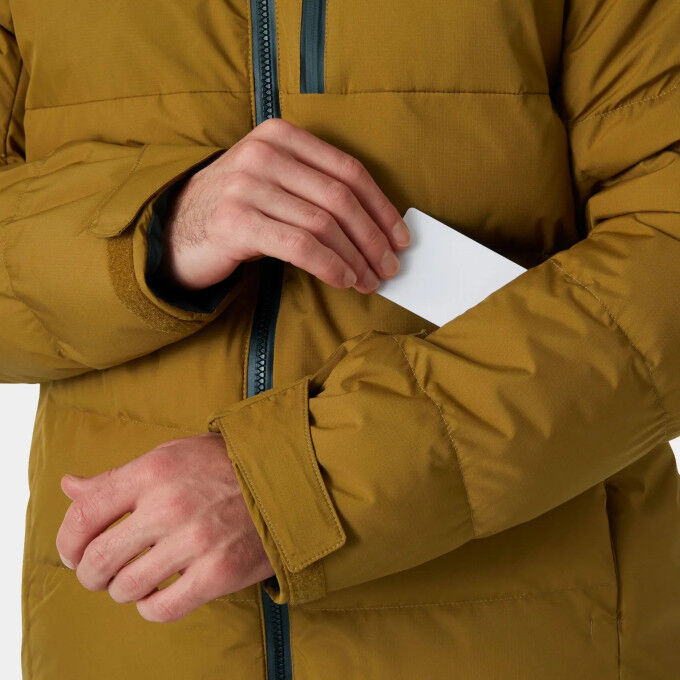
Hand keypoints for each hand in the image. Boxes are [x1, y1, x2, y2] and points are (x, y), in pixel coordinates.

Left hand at [55, 434, 272, 622]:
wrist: (287, 479)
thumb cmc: (225, 464)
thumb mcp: (171, 455)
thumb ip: (118, 476)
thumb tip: (69, 486)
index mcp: (153, 470)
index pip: (85, 513)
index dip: (68, 539)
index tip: (74, 551)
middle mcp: (169, 505)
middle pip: (99, 559)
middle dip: (91, 573)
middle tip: (101, 572)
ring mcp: (195, 541)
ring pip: (127, 587)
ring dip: (124, 589)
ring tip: (139, 578)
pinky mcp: (218, 572)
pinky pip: (162, 608)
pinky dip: (152, 607)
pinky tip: (160, 593)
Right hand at [161, 118, 410, 293]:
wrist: (176, 231)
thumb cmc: (238, 210)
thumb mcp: (276, 184)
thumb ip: (316, 190)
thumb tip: (376, 228)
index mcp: (281, 136)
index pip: (348, 171)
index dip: (381, 208)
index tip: (400, 238)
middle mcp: (264, 153)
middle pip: (340, 198)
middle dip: (373, 239)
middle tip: (389, 267)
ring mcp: (247, 185)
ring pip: (323, 224)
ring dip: (355, 258)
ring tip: (369, 281)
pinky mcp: (236, 222)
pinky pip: (300, 246)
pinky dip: (330, 266)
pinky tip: (343, 280)